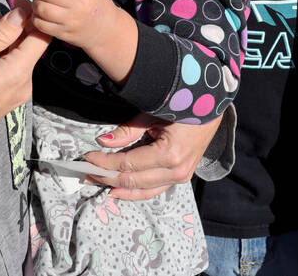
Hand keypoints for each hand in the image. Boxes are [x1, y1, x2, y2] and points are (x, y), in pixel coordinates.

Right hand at [0, 7, 48, 214]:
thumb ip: (0, 34)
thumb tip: (22, 13)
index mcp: (18, 73)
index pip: (41, 35)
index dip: (31, 15)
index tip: (12, 1)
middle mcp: (25, 84)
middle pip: (26, 43)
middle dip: (4, 27)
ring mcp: (17, 93)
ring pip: (16, 54)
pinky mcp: (8, 98)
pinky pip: (10, 68)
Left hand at [27, 0, 117, 50]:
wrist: (107, 29)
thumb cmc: (96, 4)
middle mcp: (77, 3)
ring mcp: (70, 20)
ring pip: (42, 9)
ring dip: (35, 4)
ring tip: (37, 2)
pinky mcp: (63, 33)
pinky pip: (41, 25)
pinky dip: (36, 18)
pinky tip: (39, 15)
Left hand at [82, 116, 221, 200]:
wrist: (211, 106)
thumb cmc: (183, 105)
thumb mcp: (153, 114)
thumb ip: (128, 131)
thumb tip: (102, 142)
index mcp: (169, 154)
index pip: (127, 164)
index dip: (104, 163)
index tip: (87, 157)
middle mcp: (176, 171)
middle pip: (132, 180)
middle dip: (106, 176)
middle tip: (86, 171)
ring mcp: (181, 176)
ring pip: (142, 190)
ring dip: (117, 187)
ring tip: (97, 181)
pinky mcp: (181, 177)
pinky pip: (154, 189)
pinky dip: (135, 191)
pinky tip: (118, 191)